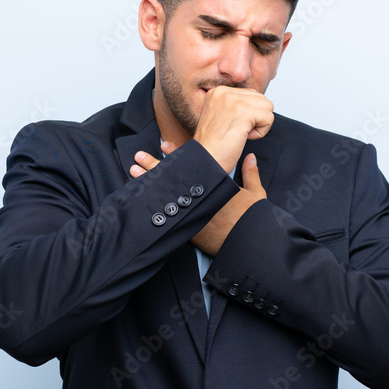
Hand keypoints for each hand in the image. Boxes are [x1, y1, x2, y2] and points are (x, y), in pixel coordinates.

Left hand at [130, 147, 265, 254]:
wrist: (248, 243)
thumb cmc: (252, 219)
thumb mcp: (255, 194)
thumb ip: (250, 174)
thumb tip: (251, 157)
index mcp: (214, 185)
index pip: (191, 165)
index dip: (176, 155)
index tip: (163, 145)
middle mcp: (200, 197)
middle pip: (172, 179)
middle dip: (154, 166)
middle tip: (139, 157)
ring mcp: (192, 213)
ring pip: (164, 196)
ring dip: (148, 184)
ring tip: (134, 173)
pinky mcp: (188, 230)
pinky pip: (166, 217)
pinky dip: (153, 208)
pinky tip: (139, 202)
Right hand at [193, 86, 273, 173]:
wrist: (204, 160)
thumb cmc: (212, 146)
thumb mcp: (220, 117)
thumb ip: (235, 106)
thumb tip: (257, 104)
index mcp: (217, 92)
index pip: (250, 94)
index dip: (248, 114)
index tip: (232, 126)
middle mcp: (224, 92)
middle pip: (261, 99)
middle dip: (256, 117)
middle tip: (238, 131)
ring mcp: (234, 101)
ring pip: (267, 107)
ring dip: (259, 124)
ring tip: (241, 134)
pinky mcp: (244, 112)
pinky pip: (268, 118)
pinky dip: (261, 132)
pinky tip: (245, 137)